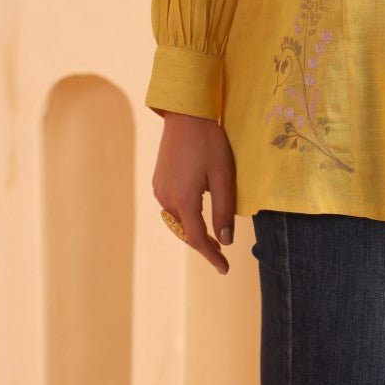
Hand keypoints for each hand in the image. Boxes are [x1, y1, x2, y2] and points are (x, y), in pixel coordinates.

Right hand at [152, 111, 236, 273]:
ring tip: (212, 235)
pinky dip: (185, 214)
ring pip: (178, 220)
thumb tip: (225, 240)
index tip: (224, 269)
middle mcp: (167, 199)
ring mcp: (160, 189)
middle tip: (222, 252)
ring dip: (193, 229)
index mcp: (184, 200)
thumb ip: (224, 210)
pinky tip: (197, 211)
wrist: (186, 114)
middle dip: (203, 243)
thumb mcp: (223, 176)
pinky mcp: (158, 181)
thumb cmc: (209, 143)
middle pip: (186, 231)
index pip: (198, 239)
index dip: (212, 256)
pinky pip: (172, 206)